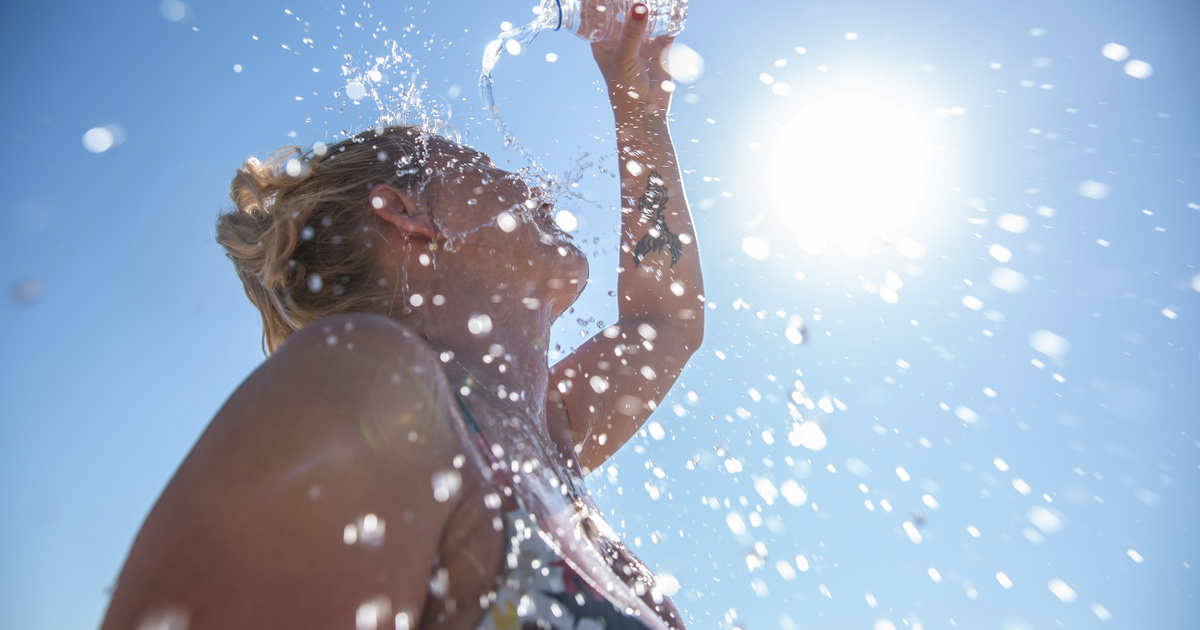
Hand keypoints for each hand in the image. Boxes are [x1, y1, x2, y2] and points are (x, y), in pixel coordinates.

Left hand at [591, 3, 674, 119]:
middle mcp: (622, 39)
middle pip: (624, 11)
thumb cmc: (624, 89)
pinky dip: (671, 15)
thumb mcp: (624, 58)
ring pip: (646, 16)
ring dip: (651, 4)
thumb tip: (639, 7)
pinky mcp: (661, 47)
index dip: (600, 2)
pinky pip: (667, 26)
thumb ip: (632, 32)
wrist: (646, 111)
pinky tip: (674, 4)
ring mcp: (642, 42)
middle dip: (629, 1)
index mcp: (603, 42)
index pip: (599, 15)